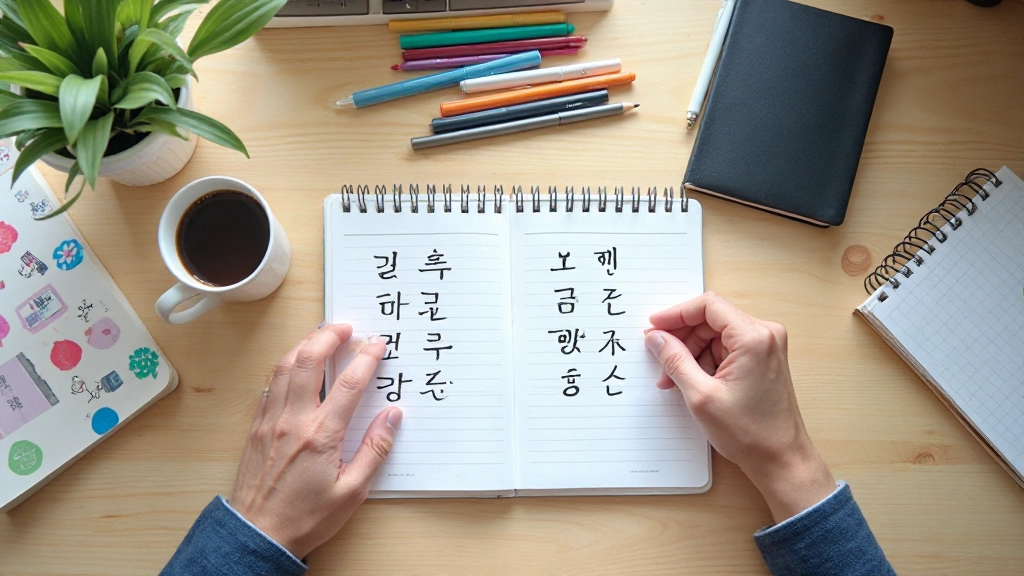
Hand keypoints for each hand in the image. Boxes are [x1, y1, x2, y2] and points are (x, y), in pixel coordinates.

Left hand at [229, 325, 401, 558]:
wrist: (258, 534)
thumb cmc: (306, 518)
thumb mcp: (352, 492)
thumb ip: (375, 449)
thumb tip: (393, 416)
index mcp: (321, 435)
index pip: (349, 384)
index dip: (366, 358)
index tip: (377, 345)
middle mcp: (293, 421)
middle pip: (308, 361)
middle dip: (328, 336)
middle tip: (345, 327)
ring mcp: (271, 421)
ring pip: (283, 366)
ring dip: (303, 344)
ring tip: (320, 336)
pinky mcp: (256, 428)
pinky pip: (269, 385)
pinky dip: (283, 366)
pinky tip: (293, 364)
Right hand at [644, 292, 835, 522]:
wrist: (781, 460)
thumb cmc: (750, 433)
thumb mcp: (700, 396)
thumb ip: (674, 360)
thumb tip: (655, 338)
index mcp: (754, 338)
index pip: (708, 306)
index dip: (676, 313)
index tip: (654, 327)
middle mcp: (764, 335)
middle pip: (710, 319)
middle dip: (681, 338)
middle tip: (658, 356)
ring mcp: (765, 347)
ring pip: (715, 335)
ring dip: (690, 353)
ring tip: (671, 379)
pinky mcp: (762, 360)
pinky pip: (725, 349)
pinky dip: (704, 362)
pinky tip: (688, 382)